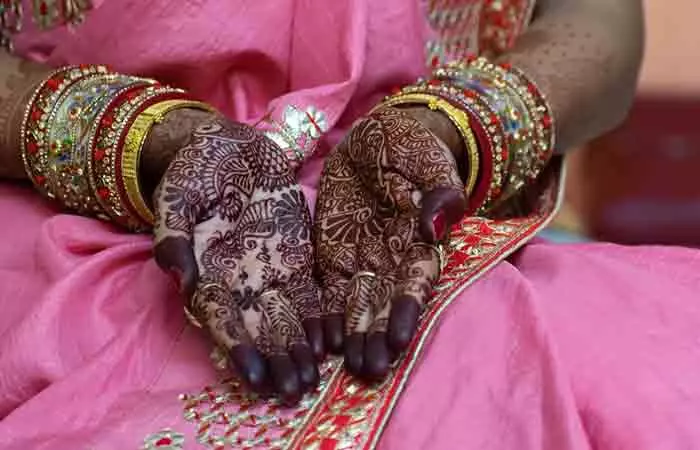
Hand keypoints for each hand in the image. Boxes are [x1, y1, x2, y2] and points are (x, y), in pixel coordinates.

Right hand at [153, 117, 322, 403]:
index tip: (254, 374)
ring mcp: (270, 270)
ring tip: (314, 378)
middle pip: (258, 328)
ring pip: (286, 317)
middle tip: (294, 390)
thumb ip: (174, 234)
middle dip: (275, 360)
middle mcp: (240, 280)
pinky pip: (310, 292)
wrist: (230, 148)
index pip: (222, 317)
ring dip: (299, 349)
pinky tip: (332, 340)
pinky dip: (319, 317)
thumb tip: (178, 273)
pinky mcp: (296, 256)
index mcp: (208, 271)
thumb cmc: (195, 171)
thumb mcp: (177, 197)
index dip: (237, 346)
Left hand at [314, 107, 466, 379]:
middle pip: (384, 304)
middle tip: (369, 371)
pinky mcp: (332, 255)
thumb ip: (440, 193)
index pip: (415, 283)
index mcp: (419, 243)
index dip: (406, 310)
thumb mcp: (431, 163)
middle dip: (376, 337)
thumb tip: (435, 228)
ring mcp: (360, 260)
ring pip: (356, 304)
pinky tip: (317, 341)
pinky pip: (326, 289)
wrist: (373, 140)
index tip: (397, 338)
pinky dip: (322, 315)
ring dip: (352, 336)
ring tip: (347, 367)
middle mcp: (391, 261)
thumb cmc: (411, 149)